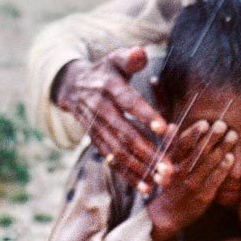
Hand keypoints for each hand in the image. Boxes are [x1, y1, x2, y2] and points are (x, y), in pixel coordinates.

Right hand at [53, 48, 169, 190]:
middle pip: (125, 133)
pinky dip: (128, 175)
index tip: (163, 128)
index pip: (128, 102)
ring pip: (119, 152)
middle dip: (147, 152)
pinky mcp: (96, 142)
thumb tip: (140, 52)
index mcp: (108, 87)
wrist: (73, 86)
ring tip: (161, 181)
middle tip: (168, 167)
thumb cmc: (105, 71)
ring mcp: (97, 128)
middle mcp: (101, 109)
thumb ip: (129, 57)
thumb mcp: (115, 58)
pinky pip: (112, 161)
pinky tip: (145, 188)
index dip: (144, 114)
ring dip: (140, 169)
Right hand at [146, 120, 235, 240]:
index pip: (182, 145)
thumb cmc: (168, 187)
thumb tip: (172, 126)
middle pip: (198, 151)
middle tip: (222, 124)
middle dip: (211, 137)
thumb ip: (170, 147)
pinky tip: (231, 158)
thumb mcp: (165, 166)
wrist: (165, 216)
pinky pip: (214, 180)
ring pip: (208, 164)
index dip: (193, 133)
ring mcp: (192, 185)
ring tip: (232, 136)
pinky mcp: (202, 196)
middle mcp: (181, 173)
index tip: (204, 123)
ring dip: (222, 148)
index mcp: (171, 164)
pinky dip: (223, 168)